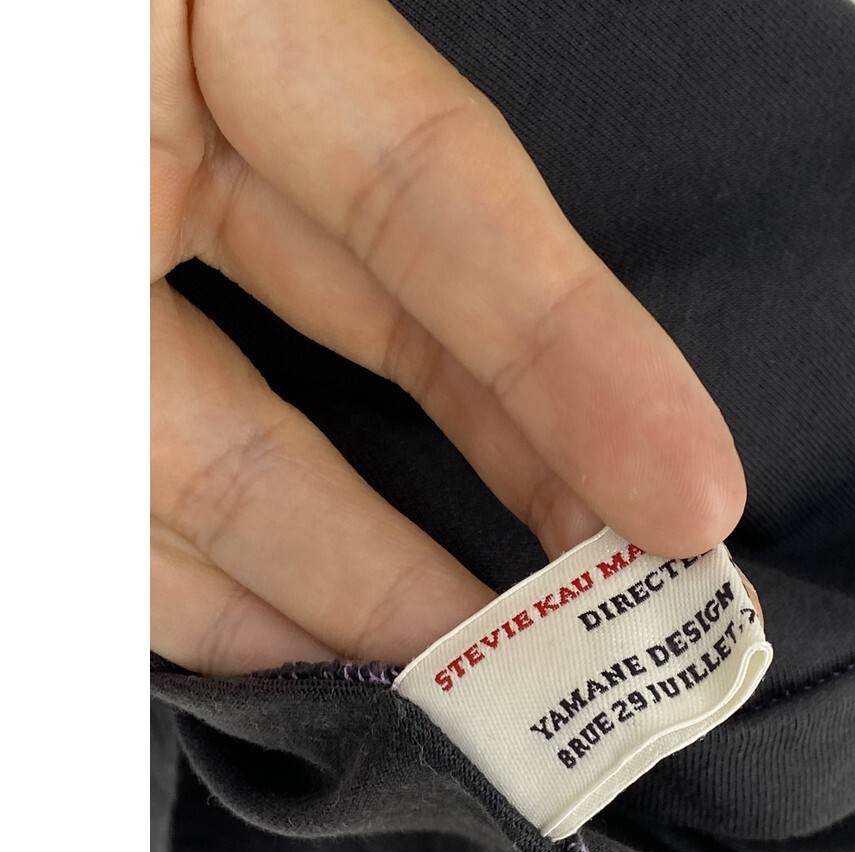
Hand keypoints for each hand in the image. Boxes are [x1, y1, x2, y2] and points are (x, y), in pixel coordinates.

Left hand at [151, 0, 745, 675]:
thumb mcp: (177, 11)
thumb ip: (360, 171)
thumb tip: (497, 361)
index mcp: (212, 15)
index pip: (438, 181)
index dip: (575, 338)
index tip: (693, 494)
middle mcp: (149, 163)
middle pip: (381, 345)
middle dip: (516, 486)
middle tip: (625, 615)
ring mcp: (84, 289)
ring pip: (250, 456)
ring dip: (372, 584)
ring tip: (485, 685)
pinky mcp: (38, 403)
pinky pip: (132, 512)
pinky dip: (225, 603)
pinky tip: (322, 665)